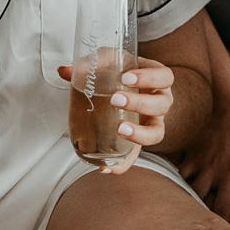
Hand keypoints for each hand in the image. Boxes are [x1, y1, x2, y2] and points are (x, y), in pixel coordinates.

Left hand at [57, 58, 174, 173]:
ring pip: (157, 133)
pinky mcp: (138, 141)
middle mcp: (160, 101)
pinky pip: (135, 156)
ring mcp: (152, 123)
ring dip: (139, 134)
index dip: (150, 78)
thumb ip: (90, 64)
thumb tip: (64, 71)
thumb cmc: (123, 71)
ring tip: (119, 130)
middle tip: (116, 99)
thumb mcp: (110, 62)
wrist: (127, 88)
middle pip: (161, 105)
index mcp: (157, 79)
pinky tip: (105, 167)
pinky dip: (122, 164)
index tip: (127, 77)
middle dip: (140, 103)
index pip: (165, 77)